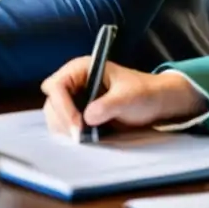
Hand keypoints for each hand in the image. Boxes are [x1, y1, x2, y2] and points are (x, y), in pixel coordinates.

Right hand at [41, 57, 208, 136]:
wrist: (156, 103)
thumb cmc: (144, 92)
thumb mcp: (129, 97)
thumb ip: (109, 105)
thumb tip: (87, 117)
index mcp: (81, 69)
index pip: (58, 85)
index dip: (63, 105)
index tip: (77, 125)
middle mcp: (73, 82)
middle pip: (52, 101)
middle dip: (62, 119)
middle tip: (79, 136)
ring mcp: (74, 98)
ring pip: (55, 114)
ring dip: (65, 128)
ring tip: (85, 138)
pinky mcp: (78, 113)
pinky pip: (64, 124)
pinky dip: (70, 133)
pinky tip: (85, 138)